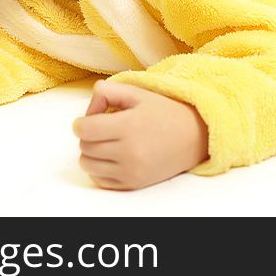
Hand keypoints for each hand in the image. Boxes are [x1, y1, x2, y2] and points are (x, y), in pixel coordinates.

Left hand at [72, 80, 209, 190]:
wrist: (194, 137)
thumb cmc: (164, 112)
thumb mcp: (138, 92)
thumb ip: (108, 91)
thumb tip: (89, 107)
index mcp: (129, 126)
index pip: (84, 129)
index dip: (81, 123)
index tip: (89, 120)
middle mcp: (129, 152)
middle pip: (85, 146)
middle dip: (87, 136)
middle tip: (103, 128)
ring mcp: (131, 171)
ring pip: (88, 165)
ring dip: (91, 153)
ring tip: (107, 143)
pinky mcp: (133, 183)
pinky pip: (99, 180)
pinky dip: (99, 169)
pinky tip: (112, 157)